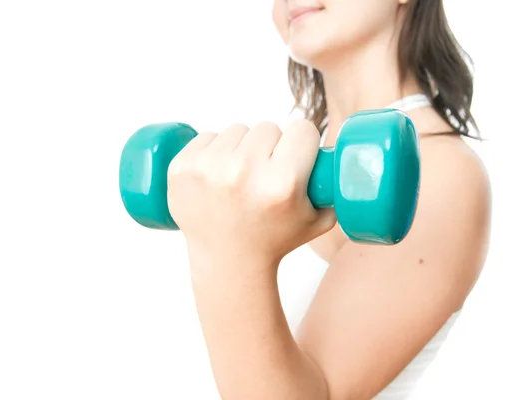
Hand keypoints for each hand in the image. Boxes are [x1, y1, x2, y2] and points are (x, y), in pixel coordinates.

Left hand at [166, 119, 336, 268]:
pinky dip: (213, 149)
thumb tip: (346, 156)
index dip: (302, 142)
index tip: (295, 157)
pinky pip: (207, 136)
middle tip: (265, 174)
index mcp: (281, 183)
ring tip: (240, 177)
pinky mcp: (182, 168)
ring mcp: (208, 169)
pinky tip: (217, 175)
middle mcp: (244, 172)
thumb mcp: (319, 219)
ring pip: (236, 129)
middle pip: (268, 127)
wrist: (228, 262)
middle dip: (271, 146)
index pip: (301, 129)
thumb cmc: (276, 239)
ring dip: (241, 146)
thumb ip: (336, 188)